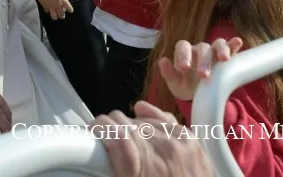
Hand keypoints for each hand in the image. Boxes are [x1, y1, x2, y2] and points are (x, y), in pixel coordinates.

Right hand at [35, 0, 73, 19]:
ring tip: (55, 15)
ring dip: (55, 16)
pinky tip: (48, 9)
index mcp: (63, 0)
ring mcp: (51, 7)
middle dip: (62, 16)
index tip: (70, 10)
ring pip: (54, 17)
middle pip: (61, 15)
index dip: (70, 10)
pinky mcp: (44, 7)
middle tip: (62, 15)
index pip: (69, 8)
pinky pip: (47, 11)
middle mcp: (58, 6)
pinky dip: (48, 11)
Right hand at [92, 101, 214, 176]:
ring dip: (129, 127)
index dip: (96, 128)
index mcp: (138, 163)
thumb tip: (92, 161)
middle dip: (110, 129)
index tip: (92, 133)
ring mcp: (177, 140)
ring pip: (141, 118)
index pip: (109, 129)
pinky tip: (141, 116)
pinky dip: (150, 116)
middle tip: (106, 141)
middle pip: (123, 121)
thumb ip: (117, 166)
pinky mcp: (190, 139)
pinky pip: (163, 117)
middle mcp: (158, 147)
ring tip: (126, 140)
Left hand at [158, 38, 242, 100]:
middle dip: (203, 61)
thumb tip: (161, 61)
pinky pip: (231, 48)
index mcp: (185, 52)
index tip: (184, 68)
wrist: (198, 94)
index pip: (183, 46)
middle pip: (203, 47)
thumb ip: (168, 73)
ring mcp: (214, 52)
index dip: (183, 55)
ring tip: (224, 59)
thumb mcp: (175, 83)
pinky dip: (234, 45)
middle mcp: (199, 49)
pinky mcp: (226, 57)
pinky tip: (238, 42)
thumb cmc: (184, 86)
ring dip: (221, 49)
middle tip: (204, 75)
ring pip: (217, 44)